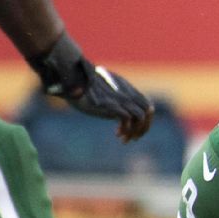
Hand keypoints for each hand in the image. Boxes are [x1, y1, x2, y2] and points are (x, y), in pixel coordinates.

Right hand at [28, 33, 153, 141]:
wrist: (70, 78)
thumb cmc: (81, 86)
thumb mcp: (101, 90)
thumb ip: (111, 97)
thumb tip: (114, 110)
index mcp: (125, 88)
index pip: (146, 103)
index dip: (146, 119)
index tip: (136, 129)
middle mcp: (125, 92)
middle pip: (148, 110)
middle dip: (144, 127)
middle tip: (134, 138)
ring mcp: (119, 98)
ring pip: (140, 116)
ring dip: (135, 131)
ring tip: (125, 139)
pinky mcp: (110, 104)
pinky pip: (127, 118)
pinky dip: (125, 129)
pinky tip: (117, 134)